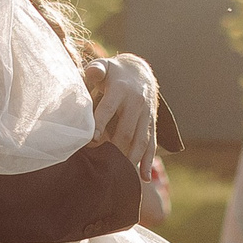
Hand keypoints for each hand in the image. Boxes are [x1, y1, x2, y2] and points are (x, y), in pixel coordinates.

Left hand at [93, 54, 159, 172]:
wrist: (140, 72)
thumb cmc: (113, 72)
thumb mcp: (104, 65)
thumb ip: (96, 69)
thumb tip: (93, 72)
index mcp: (120, 89)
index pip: (108, 109)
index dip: (100, 124)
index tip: (91, 141)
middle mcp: (136, 103)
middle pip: (125, 130)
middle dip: (113, 148)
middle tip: (100, 164)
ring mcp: (146, 115)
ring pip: (140, 140)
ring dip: (131, 159)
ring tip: (120, 176)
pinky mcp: (151, 124)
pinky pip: (151, 144)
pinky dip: (148, 161)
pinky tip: (143, 177)